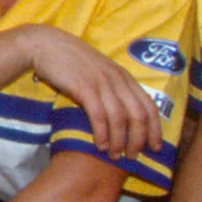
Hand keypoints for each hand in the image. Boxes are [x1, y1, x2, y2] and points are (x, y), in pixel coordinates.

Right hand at [18, 25, 161, 162]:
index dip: (155, 129)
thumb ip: (111, 87)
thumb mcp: (98, 71)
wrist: (45, 45)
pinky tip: (100, 145)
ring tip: (115, 156)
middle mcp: (117, 79)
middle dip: (139, 140)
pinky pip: (99, 115)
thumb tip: (120, 113)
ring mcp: (101, 83)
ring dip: (120, 141)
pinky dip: (102, 133)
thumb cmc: (69, 60)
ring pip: (120, 118)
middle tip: (132, 157)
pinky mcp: (84, 87)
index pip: (149, 105)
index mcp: (123, 76)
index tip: (155, 148)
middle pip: (138, 115)